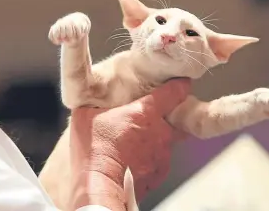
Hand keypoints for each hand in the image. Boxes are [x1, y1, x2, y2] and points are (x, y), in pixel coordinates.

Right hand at [69, 78, 190, 209]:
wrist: (99, 187)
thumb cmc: (93, 150)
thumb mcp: (86, 115)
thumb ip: (96, 102)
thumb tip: (91, 96)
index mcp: (145, 112)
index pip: (174, 92)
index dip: (180, 85)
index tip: (182, 82)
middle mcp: (160, 132)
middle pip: (175, 119)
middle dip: (166, 117)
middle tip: (149, 117)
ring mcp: (162, 155)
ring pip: (165, 142)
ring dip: (153, 140)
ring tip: (133, 144)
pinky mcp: (159, 174)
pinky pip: (158, 161)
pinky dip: (149, 159)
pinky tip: (132, 161)